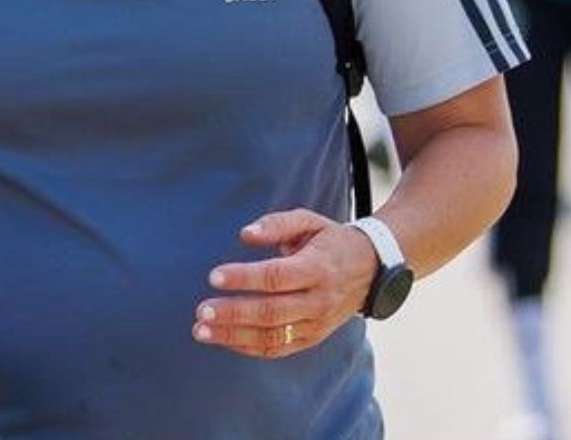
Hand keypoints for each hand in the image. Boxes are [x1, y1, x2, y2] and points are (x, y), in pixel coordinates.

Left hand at [196, 209, 378, 358]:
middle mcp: (320, 299)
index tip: (214, 276)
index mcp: (319, 267)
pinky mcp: (312, 337)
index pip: (277, 276)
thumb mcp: (310, 221)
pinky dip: (247, 347)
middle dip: (233, 313)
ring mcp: (317, 323)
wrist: (370, 269)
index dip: (245, 278)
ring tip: (200, 330)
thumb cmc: (330, 241)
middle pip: (272, 312)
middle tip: (201, 310)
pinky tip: (223, 338)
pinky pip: (277, 348)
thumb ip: (277, 224)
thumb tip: (245, 235)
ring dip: (233, 336)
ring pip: (272, 336)